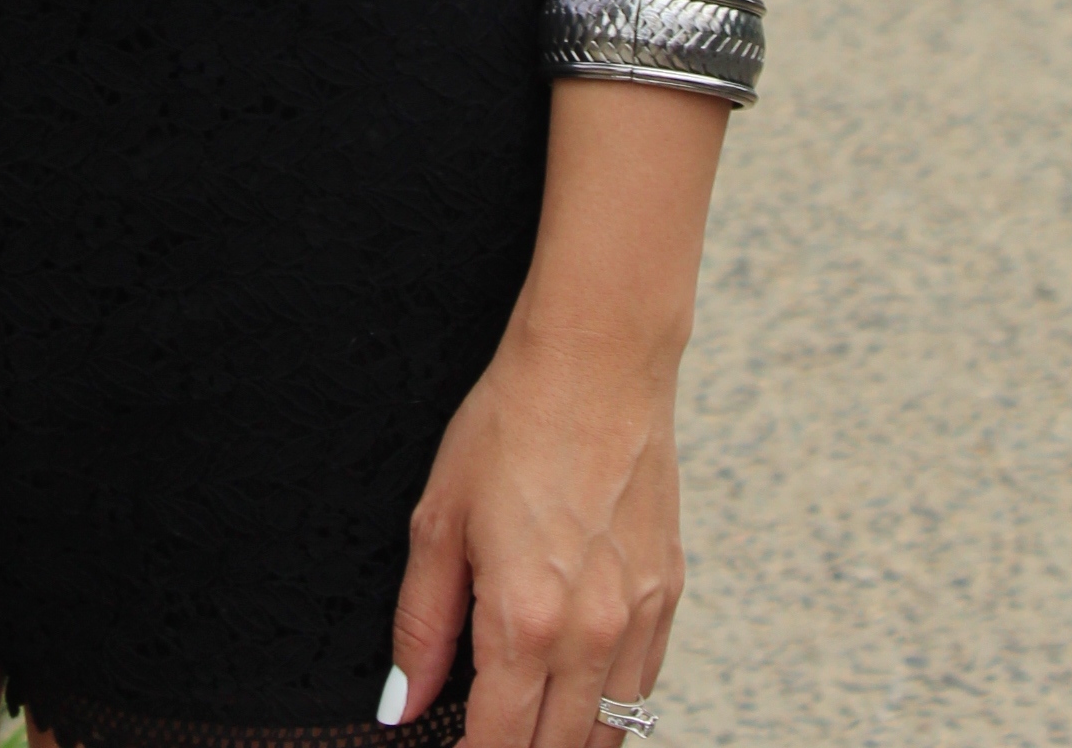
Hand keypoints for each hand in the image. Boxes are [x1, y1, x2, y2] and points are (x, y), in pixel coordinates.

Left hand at [386, 313, 682, 747]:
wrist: (598, 362)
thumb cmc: (512, 425)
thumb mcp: (440, 518)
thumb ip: (421, 625)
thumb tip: (402, 706)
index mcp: (524, 620)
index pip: (499, 746)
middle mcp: (590, 633)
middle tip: (484, 741)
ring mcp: (638, 617)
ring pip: (608, 733)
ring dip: (567, 745)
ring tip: (529, 733)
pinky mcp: (668, 594)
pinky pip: (643, 687)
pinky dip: (612, 709)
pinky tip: (580, 700)